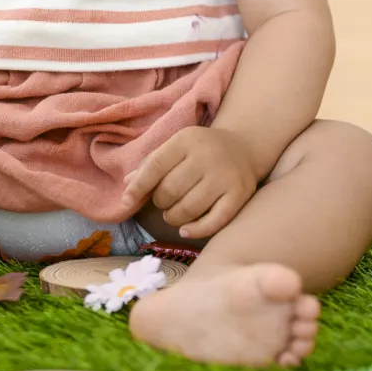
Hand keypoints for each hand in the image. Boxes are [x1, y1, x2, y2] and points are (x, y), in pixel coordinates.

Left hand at [120, 127, 259, 239]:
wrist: (244, 147)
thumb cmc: (202, 149)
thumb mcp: (177, 147)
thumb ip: (152, 164)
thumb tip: (127, 185)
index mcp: (186, 140)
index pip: (155, 166)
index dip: (138, 187)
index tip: (127, 201)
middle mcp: (206, 156)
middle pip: (170, 190)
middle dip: (159, 202)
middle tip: (163, 202)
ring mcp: (224, 176)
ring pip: (189, 208)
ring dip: (174, 217)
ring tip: (173, 214)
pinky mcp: (239, 195)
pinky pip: (214, 221)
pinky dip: (196, 230)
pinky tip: (185, 231)